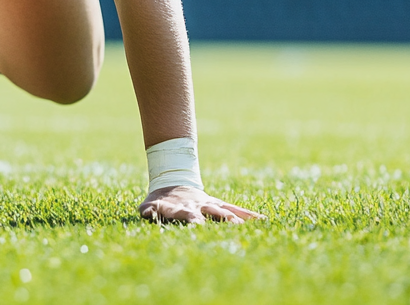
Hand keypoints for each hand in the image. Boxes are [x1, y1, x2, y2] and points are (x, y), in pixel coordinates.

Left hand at [139, 186, 261, 224]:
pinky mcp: (218, 205)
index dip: (194, 220)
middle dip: (223, 220)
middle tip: (235, 227)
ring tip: (255, 225)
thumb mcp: (149, 204)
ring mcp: (210, 205)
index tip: (199, 226)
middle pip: (214, 213)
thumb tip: (145, 212)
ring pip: (227, 211)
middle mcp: (200, 206)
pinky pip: (235, 210)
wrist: (171, 183)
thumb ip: (148, 209)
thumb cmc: (159, 201)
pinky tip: (264, 221)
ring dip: (238, 218)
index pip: (190, 216)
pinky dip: (248, 215)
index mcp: (183, 209)